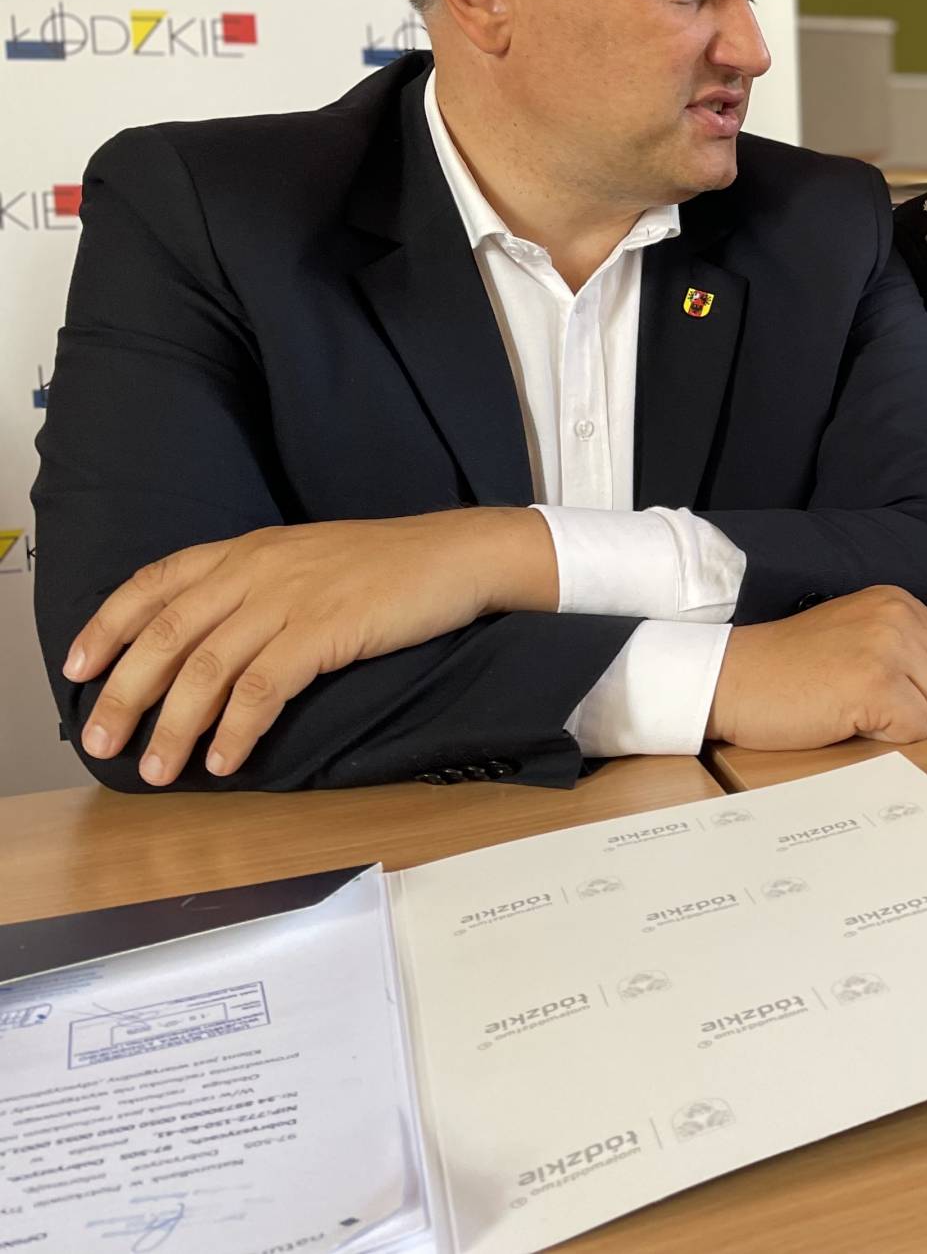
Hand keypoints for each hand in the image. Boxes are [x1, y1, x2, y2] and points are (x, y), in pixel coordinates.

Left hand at [66, 510, 557, 784]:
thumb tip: (212, 642)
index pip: (153, 584)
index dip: (107, 627)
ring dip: (175, 726)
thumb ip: (256, 588)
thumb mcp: (307, 561)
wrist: (456, 556)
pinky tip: (225, 760)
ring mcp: (290, 598)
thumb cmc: (390, 566)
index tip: (77, 669)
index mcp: (247, 551)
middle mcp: (256, 569)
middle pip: (166, 635)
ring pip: (206, 668)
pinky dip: (236, 729)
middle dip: (124, 694)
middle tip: (100, 742)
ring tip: (159, 769)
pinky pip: (263, 687)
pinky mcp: (325, 629)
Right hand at [706, 585, 926, 747]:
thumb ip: (902, 640)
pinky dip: (889, 738)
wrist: (734, 678)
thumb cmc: (789, 665)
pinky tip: (850, 720)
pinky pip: (917, 729)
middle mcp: (898, 617)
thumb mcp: (856, 630)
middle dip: (921, 706)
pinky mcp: (876, 686)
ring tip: (854, 707)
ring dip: (902, 722)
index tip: (887, 687)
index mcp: (898, 600)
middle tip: (867, 702)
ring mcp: (889, 649)